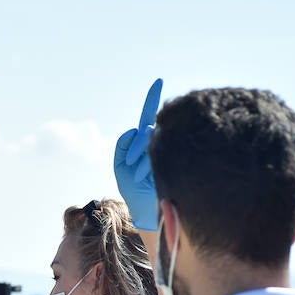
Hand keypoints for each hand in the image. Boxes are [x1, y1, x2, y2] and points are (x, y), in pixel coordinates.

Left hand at [112, 78, 162, 231]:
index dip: (152, 99)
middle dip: (136, 145)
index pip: (148, 118)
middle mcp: (158, 143)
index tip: (158, 81)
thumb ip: (122, 145)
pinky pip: (158, 153)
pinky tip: (146, 179)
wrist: (145, 212)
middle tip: (129, 163)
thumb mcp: (120, 167)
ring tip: (139, 177)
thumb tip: (135, 129)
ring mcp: (168, 151)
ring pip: (153, 141)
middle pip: (148, 129)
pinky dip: (147, 166)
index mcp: (145, 142)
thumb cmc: (133, 191)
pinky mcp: (174, 161)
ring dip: (141, 158)